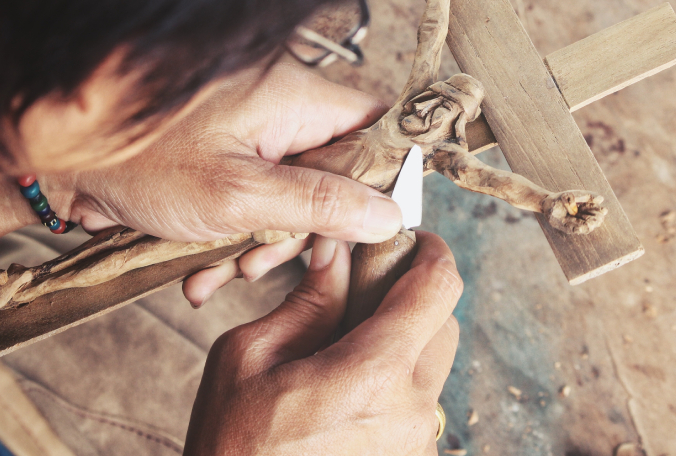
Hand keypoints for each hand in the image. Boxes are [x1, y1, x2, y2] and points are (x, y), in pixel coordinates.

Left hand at [43, 61, 403, 304]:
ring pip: (288, 193)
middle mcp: (280, 110)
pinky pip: (249, 196)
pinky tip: (199, 269)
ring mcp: (249, 134)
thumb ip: (322, 204)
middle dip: (305, 229)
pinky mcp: (220, 157)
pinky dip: (231, 233)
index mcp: (298, 99)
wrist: (56, 146)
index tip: (370, 226)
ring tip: (223, 269)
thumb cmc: (142, 157)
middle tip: (267, 260)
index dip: (384, 178)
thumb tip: (390, 216)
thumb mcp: (240, 194)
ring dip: (261, 240)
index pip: (377, 127)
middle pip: (333, 172)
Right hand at [184, 231, 460, 455]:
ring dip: (405, 343)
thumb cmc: (232, 446)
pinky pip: (420, 404)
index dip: (432, 251)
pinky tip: (348, 392)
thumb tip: (336, 249)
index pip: (438, 288)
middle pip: (443, 324)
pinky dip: (397, 384)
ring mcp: (416, 444)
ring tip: (347, 349)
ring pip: (434, 366)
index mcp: (375, 375)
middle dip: (413, 297)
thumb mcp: (249, 358)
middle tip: (367, 292)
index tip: (414, 239)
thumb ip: (306, 300)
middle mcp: (412, 411)